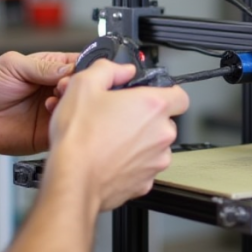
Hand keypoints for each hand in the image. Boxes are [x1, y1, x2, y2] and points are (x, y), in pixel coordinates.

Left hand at [0, 51, 78, 155]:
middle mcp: (55, 88)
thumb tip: (70, 67)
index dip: (84, 65)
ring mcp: (54, 110)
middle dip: (79, 84)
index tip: (81, 70)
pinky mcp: (51, 130)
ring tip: (55, 99)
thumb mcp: (10, 65)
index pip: (78, 62)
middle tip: (65, 85)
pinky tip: (52, 112)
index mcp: (49, 67)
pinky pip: (68, 125)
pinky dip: (66, 119)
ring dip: (72, 101)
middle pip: (84, 84)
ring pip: (80, 105)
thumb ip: (42, 65)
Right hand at [47, 60, 188, 211]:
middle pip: (164, 121)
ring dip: (139, 142)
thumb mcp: (84, 85)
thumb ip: (109, 69)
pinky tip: (109, 158)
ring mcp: (156, 161)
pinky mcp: (145, 182)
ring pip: (154, 146)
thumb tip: (121, 69)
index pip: (180, 95)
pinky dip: (131, 163)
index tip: (152, 95)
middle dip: (145, 118)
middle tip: (119, 117)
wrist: (72, 179)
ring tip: (110, 139)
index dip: (166, 93)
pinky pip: (143, 167)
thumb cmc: (79, 138)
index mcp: (153, 107)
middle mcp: (161, 134)